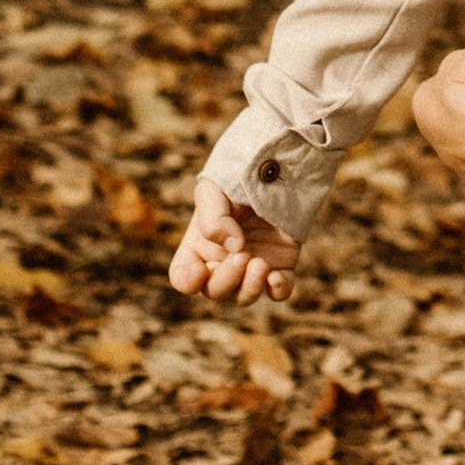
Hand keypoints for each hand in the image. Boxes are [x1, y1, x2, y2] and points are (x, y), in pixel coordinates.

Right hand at [169, 180, 300, 304]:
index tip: (202, 268)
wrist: (275, 167)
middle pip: (215, 291)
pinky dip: (278, 290)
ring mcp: (251, 266)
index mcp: (199, 246)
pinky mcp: (280, 265)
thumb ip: (213, 219)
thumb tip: (234, 247)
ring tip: (260, 264)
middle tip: (242, 256)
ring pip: (244, 296)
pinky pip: (279, 292)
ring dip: (250, 288)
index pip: (184, 277)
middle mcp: (223, 261)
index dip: (188, 280)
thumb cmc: (235, 179)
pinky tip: (277, 276)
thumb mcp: (214, 190)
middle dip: (226, 279)